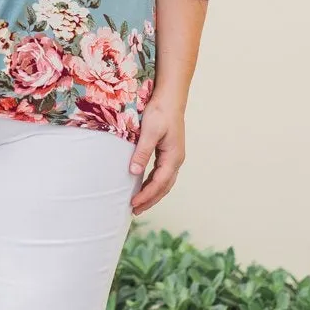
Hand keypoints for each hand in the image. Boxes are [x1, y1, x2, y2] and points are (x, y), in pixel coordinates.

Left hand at [128, 93, 185, 215]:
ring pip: (164, 182)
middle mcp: (176, 160)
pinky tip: (144, 186)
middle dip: (150, 200)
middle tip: (134, 211)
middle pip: (164, 187)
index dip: (146, 196)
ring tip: (138, 204)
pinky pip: (162, 174)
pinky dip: (153, 184)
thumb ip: (142, 152)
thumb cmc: (160, 112)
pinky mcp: (169, 153)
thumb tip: (134, 173)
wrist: (170, 98)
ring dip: (152, 194)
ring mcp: (174, 157)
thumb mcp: (149, 132)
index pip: (159, 183)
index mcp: (173, 157)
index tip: (133, 204)